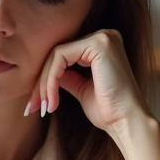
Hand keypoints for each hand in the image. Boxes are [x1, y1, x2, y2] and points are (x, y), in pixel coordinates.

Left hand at [26, 29, 159, 159]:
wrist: (126, 123)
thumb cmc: (108, 111)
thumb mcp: (81, 89)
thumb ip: (66, 76)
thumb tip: (45, 74)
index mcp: (102, 46)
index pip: (63, 55)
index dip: (46, 79)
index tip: (37, 104)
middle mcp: (104, 36)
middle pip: (57, 53)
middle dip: (41, 82)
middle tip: (33, 107)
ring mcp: (103, 37)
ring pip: (56, 55)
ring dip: (44, 84)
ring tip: (44, 107)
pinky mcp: (98, 44)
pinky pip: (60, 57)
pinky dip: (50, 80)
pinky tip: (52, 100)